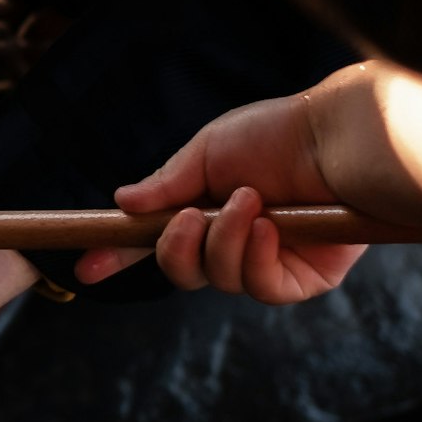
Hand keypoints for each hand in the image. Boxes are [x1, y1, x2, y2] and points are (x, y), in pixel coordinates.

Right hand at [80, 85, 366, 303]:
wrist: (336, 138)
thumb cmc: (278, 133)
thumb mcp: (209, 151)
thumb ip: (167, 184)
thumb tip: (121, 202)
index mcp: (208, 208)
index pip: (158, 240)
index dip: (120, 254)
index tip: (85, 264)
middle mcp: (237, 239)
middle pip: (183, 271)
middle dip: (176, 250)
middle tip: (188, 218)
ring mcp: (270, 261)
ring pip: (219, 280)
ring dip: (223, 242)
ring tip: (248, 202)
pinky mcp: (306, 279)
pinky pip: (262, 288)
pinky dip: (255, 258)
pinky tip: (267, 229)